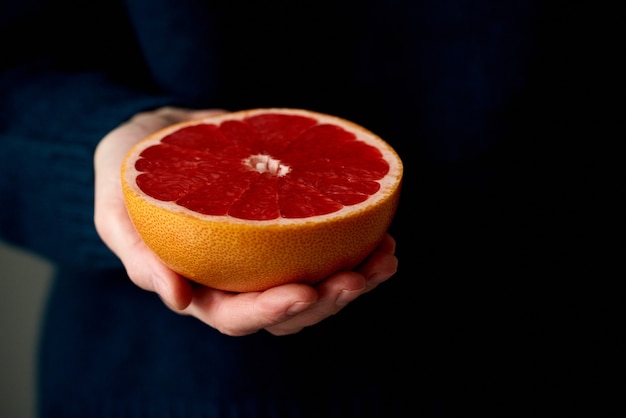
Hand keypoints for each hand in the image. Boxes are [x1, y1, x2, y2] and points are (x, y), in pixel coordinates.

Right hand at [94, 106, 397, 335]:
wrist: (160, 134)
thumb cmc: (131, 173)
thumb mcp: (117, 209)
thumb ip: (138, 254)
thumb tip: (178, 301)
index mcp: (200, 287)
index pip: (237, 316)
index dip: (271, 311)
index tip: (306, 291)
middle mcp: (239, 279)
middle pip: (288, 312)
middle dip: (328, 302)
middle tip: (359, 277)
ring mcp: (268, 256)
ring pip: (317, 286)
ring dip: (356, 280)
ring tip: (385, 257)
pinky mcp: (289, 227)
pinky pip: (327, 249)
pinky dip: (358, 248)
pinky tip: (383, 236)